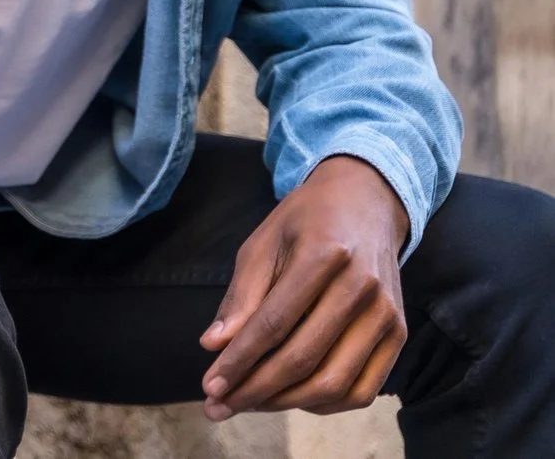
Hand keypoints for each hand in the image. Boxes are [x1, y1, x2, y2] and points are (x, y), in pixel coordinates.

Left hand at [201, 156, 410, 420]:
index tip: (209, 386)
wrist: (366, 202)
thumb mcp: (262, 243)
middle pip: (303, 359)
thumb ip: (241, 296)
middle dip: (255, 390)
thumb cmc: (305, 221)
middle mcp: (362, 287)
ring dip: (286, 403)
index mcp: (323, 255)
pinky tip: (291, 399)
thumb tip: (212, 345)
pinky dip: (325, 404)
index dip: (239, 360)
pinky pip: (364, 389)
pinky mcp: (399, 333)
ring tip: (249, 404)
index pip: (274, 323)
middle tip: (218, 406)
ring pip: (335, 382)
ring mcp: (387, 314)